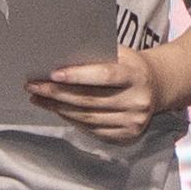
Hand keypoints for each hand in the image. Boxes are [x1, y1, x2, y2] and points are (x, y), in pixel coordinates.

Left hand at [29, 45, 164, 147]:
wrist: (157, 87)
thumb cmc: (129, 65)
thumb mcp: (120, 54)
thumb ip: (96, 55)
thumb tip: (59, 57)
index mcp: (136, 75)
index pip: (105, 76)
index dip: (78, 76)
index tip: (52, 74)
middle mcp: (137, 100)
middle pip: (90, 100)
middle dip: (57, 93)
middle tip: (33, 86)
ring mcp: (133, 121)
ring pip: (87, 117)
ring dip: (58, 108)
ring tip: (38, 98)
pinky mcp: (127, 135)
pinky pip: (92, 129)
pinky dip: (71, 119)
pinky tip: (57, 110)